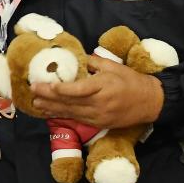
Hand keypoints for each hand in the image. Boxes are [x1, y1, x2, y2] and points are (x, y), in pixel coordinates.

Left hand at [30, 55, 163, 129]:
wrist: (151, 102)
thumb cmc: (131, 81)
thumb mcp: (113, 66)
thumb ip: (92, 62)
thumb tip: (74, 58)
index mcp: (103, 87)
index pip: (78, 90)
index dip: (61, 89)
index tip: (46, 85)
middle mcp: (99, 104)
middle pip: (70, 102)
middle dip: (49, 98)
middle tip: (32, 92)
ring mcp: (99, 116)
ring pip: (71, 113)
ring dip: (51, 109)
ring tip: (36, 104)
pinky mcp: (99, 124)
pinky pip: (77, 119)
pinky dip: (62, 116)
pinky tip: (50, 113)